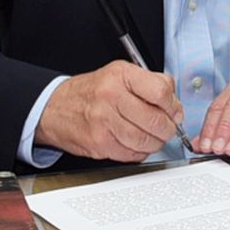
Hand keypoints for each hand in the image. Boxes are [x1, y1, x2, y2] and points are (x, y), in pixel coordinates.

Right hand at [37, 61, 179, 162]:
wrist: (54, 108)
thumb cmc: (91, 91)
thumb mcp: (119, 74)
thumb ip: (150, 83)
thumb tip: (174, 104)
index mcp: (120, 76)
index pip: (161, 92)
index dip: (173, 105)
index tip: (174, 111)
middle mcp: (111, 97)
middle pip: (156, 120)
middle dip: (168, 128)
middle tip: (168, 128)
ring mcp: (104, 122)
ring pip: (146, 141)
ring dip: (155, 143)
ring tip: (152, 136)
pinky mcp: (99, 144)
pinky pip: (131, 154)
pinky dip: (140, 152)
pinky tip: (136, 143)